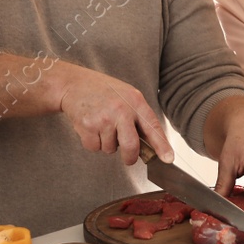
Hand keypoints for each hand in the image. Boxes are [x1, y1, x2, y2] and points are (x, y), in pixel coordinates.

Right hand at [51, 62, 172, 165]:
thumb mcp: (127, 96)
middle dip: (130, 157)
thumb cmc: (104, 92)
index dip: (162, 145)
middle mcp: (121, 110)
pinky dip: (93, 142)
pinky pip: (94, 147)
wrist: (74, 84)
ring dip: (107, 144)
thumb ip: (139, 117)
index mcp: (135, 101)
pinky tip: (91, 127)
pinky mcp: (87, 126)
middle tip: (129, 159)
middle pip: (131, 146)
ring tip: (102, 125)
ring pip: (110, 149)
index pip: (152, 127)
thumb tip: (150, 146)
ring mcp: (103, 118)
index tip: (168, 159)